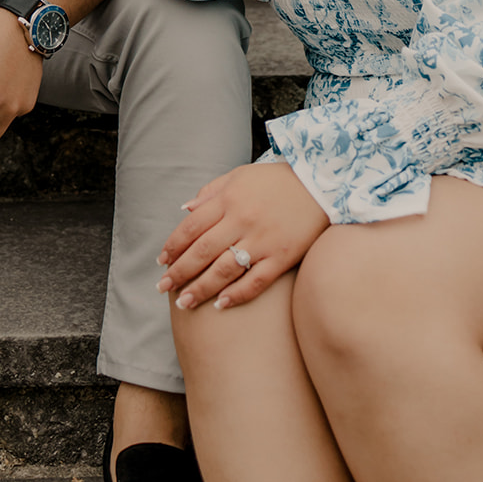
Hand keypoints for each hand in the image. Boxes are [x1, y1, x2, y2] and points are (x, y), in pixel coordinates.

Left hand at [155, 161, 329, 310]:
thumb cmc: (276, 180)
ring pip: (224, 270)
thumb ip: (211, 192)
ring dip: (200, 289)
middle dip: (179, 272)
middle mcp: (242, 220)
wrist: (321, 182)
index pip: (191, 227)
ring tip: (184, 303)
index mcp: (229, 199)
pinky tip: (221, 305)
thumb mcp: (239, 176)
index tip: (162, 262)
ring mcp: (262, 240)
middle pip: (202, 252)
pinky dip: (237, 295)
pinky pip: (255, 281)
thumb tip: (185, 210)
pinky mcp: (282, 257)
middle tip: (163, 288)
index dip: (173, 246)